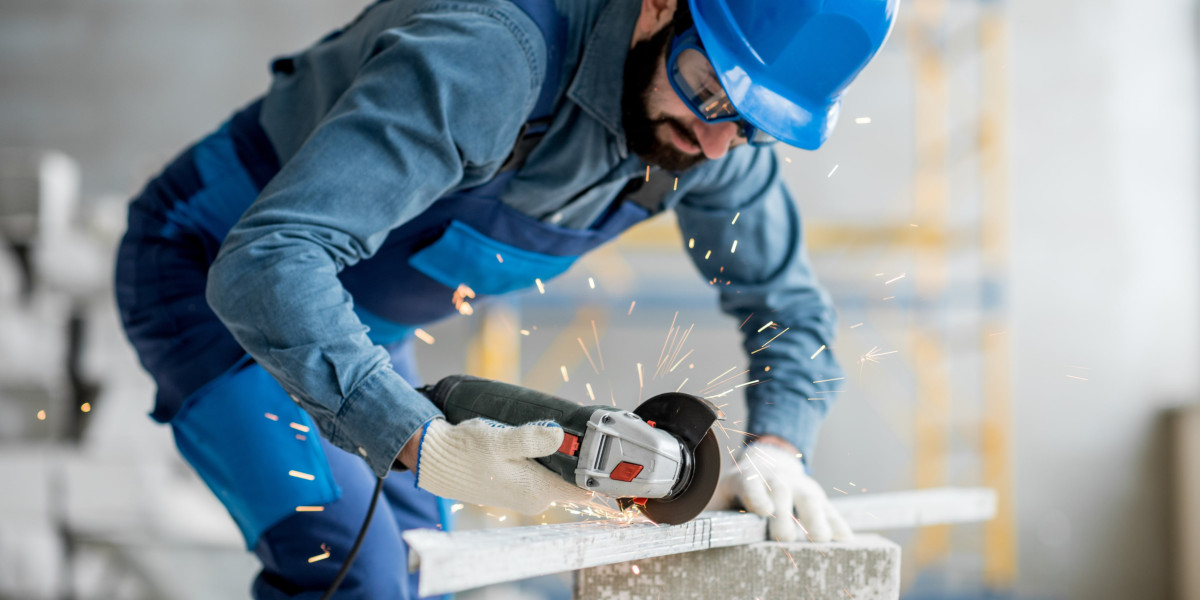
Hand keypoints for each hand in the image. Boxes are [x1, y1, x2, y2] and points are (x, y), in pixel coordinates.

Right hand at [413, 418, 592, 513]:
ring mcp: (525, 494)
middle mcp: (535, 498)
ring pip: (556, 472)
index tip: (617, 456)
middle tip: (583, 429)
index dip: (602, 474)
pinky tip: (535, 440)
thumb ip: (531, 439)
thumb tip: (558, 436)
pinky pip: (541, 471)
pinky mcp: (516, 486)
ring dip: (559, 454)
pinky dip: (544, 457)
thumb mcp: (500, 440)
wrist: (435, 460)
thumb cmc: (465, 452)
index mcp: (537, 492)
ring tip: (554, 431)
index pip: (584, 490)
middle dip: (579, 456)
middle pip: (573, 477)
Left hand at [713, 441, 851, 541]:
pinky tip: (846, 542)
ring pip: (811, 498)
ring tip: (821, 540)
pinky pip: (832, 511)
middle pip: (783, 491)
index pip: (751, 484)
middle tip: (785, 537)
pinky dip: (839, 526)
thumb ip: (705, 510)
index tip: (763, 510)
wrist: (767, 462)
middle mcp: (776, 479)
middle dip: (786, 512)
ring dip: (817, 518)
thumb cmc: (736, 490)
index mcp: (747, 478)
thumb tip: (681, 526)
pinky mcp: (819, 498)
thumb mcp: (717, 493)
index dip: (757, 496)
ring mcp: (801, 487)